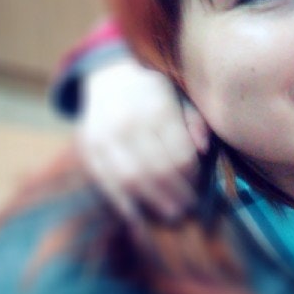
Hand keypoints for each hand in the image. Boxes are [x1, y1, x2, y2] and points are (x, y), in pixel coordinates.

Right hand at [76, 58, 208, 224]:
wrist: (109, 78)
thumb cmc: (156, 92)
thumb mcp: (180, 97)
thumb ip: (195, 123)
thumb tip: (203, 150)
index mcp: (157, 109)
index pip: (180, 155)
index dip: (193, 177)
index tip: (200, 186)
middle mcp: (129, 124)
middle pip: (157, 171)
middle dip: (177, 194)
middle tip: (190, 208)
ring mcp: (105, 138)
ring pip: (132, 180)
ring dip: (154, 202)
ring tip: (172, 214)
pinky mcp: (90, 150)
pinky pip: (107, 182)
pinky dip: (124, 204)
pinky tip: (140, 216)